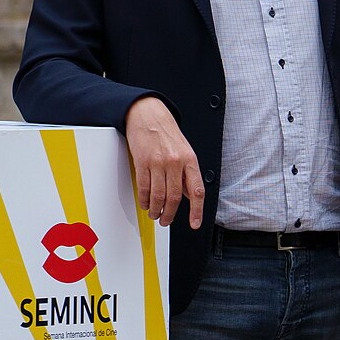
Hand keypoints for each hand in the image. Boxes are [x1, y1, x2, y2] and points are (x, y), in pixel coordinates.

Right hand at [124, 96, 203, 228]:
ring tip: (154, 214)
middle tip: (166, 220)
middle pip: (175, 197)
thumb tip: (190, 196)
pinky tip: (145, 203)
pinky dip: (144, 199)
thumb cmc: (167, 134)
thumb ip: (188, 174)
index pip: (197, 191)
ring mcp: (158, 162)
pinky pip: (143, 187)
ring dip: (156, 209)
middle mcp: (176, 162)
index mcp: (190, 161)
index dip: (197, 211)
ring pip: (158, 195)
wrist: (149, 116)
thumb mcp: (186, 152)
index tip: (195, 223)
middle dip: (170, 214)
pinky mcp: (142, 162)